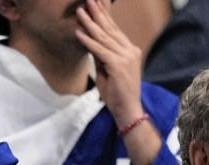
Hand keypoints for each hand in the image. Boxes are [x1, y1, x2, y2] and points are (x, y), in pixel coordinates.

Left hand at [75, 0, 143, 129]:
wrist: (127, 110)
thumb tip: (90, 41)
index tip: (95, 4)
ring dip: (90, 23)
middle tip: (88, 0)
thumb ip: (100, 54)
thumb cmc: (117, 93)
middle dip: (97, 13)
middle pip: (110, 28)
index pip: (115, 29)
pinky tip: (79, 33)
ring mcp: (126, 57)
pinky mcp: (118, 65)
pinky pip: (100, 50)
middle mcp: (130, 50)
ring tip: (80, 11)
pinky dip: (88, 41)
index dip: (104, 15)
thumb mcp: (106, 69)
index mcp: (130, 50)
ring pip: (104, 37)